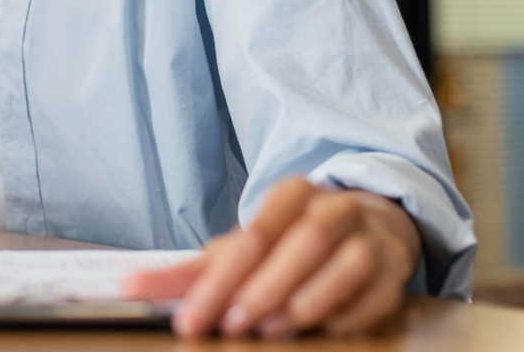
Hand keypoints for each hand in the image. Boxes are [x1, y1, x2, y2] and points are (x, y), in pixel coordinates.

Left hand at [123, 177, 420, 339]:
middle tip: (231, 323)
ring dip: (306, 298)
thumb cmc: (291, 242)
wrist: (370, 225)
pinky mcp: (395, 270)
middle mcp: (332, 208)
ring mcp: (368, 236)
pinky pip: (376, 292)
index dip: (219, 279)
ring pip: (342, 261)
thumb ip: (191, 270)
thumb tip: (129, 286)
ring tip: (272, 327)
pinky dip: (349, 313)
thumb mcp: (242, 249)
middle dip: (262, 286)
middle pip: (298, 243)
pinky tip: (323, 328)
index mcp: (291, 195)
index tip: (190, 317)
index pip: (252, 235)